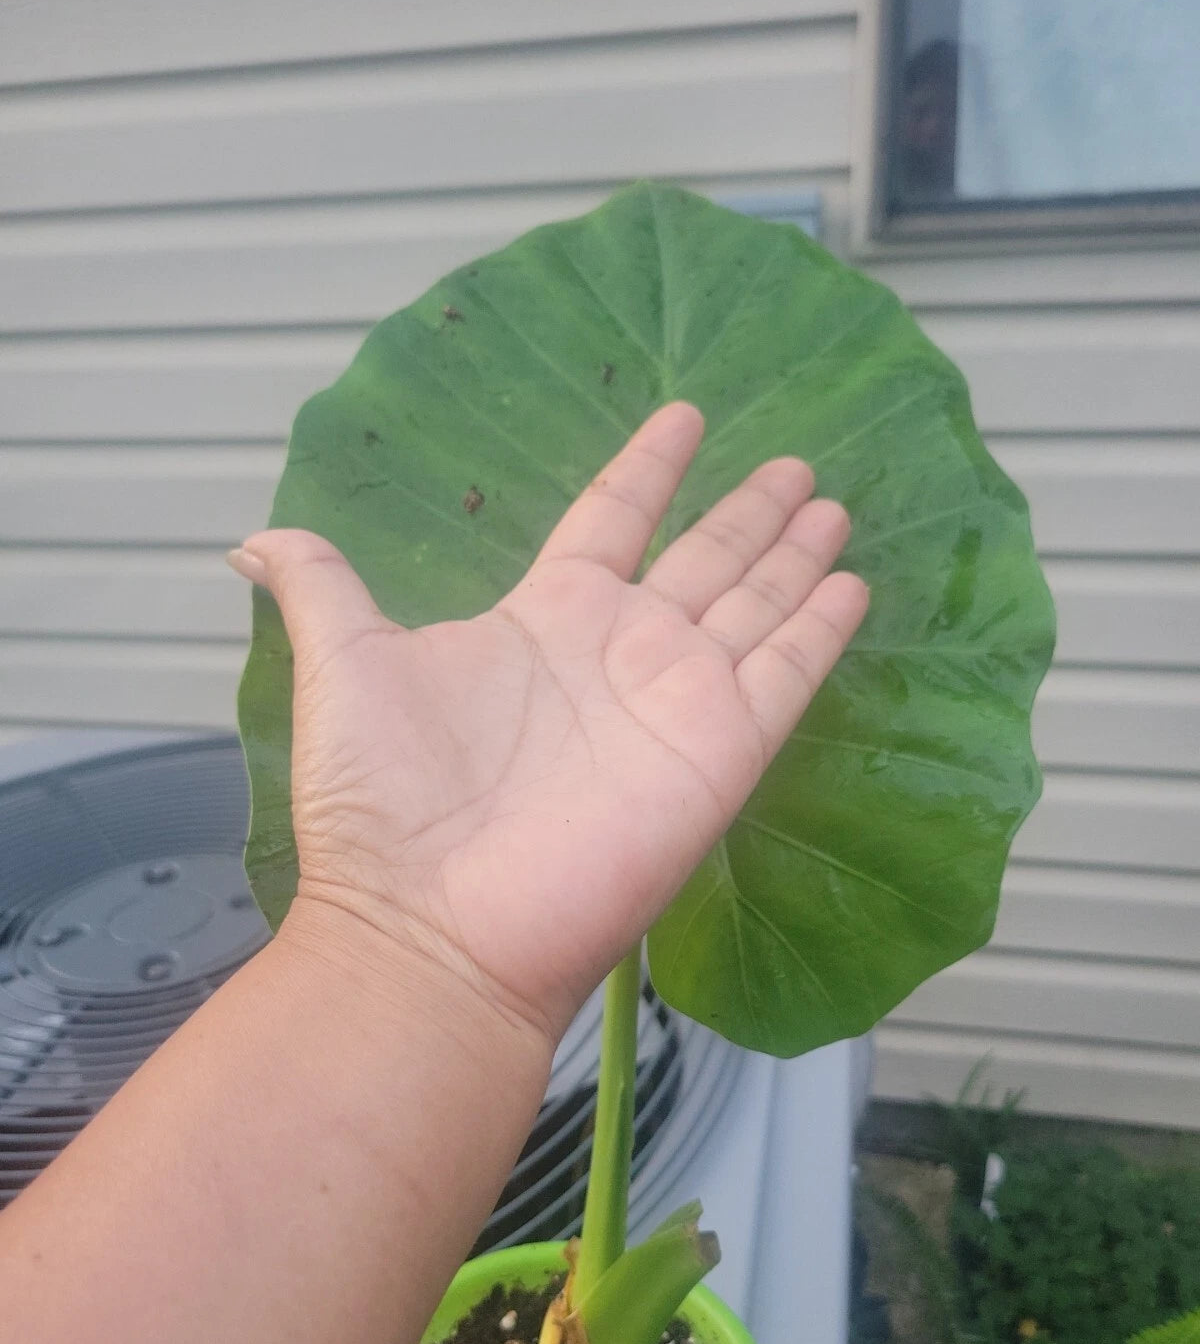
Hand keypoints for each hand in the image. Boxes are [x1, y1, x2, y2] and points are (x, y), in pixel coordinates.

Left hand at [232, 404, 867, 1041]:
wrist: (434, 926)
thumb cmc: (383, 804)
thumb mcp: (343, 668)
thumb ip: (320, 589)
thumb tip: (252, 540)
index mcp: (541, 619)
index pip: (611, 521)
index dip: (648, 470)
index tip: (685, 417)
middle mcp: (618, 652)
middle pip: (701, 561)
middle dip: (748, 513)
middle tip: (796, 463)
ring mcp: (676, 700)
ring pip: (755, 606)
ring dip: (794, 557)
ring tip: (833, 503)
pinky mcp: (722, 750)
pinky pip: (787, 673)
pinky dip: (821, 628)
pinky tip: (851, 584)